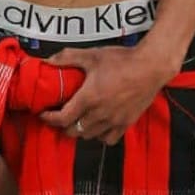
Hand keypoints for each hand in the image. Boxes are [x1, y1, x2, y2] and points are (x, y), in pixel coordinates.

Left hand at [39, 45, 168, 145]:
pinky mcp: (126, 124)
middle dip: (63, 126)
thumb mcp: (92, 55)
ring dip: (80, 131)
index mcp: (89, 98)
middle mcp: (100, 114)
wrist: (150, 67)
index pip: (63, 118)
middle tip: (58, 116)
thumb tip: (48, 60)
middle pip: (74, 131)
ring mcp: (114, 121)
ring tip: (76, 120)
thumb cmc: (121, 60)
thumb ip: (68, 57)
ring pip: (90, 136)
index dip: (49, 119)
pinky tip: (98, 126)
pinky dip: (100, 136)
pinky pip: (109, 139)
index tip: (43, 114)